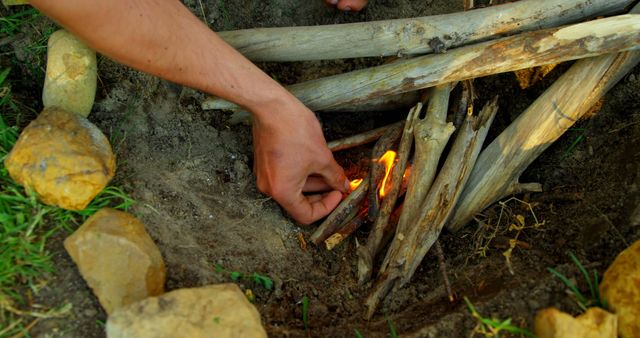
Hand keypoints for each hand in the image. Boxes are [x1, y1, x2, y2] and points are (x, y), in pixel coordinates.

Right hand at [251, 96, 348, 224]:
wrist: (271, 106)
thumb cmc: (294, 130)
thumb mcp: (322, 156)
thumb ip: (334, 176)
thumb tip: (343, 186)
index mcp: (282, 192)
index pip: (306, 215)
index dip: (326, 207)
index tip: (338, 193)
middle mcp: (269, 188)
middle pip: (299, 202)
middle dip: (321, 193)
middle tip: (338, 184)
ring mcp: (264, 175)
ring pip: (293, 186)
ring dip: (313, 182)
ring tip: (330, 170)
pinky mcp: (264, 162)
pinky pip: (285, 175)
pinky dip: (302, 173)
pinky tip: (315, 162)